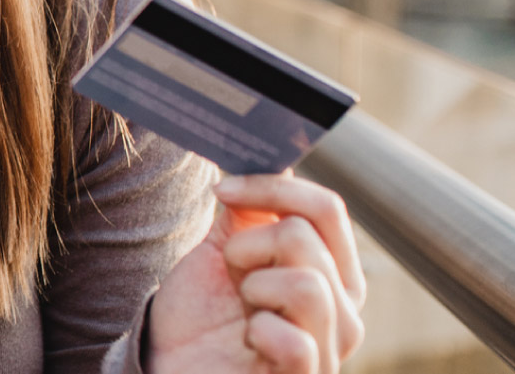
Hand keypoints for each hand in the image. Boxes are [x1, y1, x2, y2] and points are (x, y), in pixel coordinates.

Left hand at [148, 172, 366, 373]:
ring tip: (241, 310)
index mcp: (333, 275)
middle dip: (247, 248)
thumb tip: (274, 162)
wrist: (169, 369)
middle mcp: (345, 313)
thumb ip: (249, 215)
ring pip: (306, 284)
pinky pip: (295, 342)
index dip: (272, 189)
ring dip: (252, 288)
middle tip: (231, 277)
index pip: (327, 209)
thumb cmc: (200, 319)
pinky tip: (249, 343)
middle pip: (306, 237)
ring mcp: (329, 352)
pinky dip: (259, 334)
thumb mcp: (222, 255)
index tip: (222, 190)